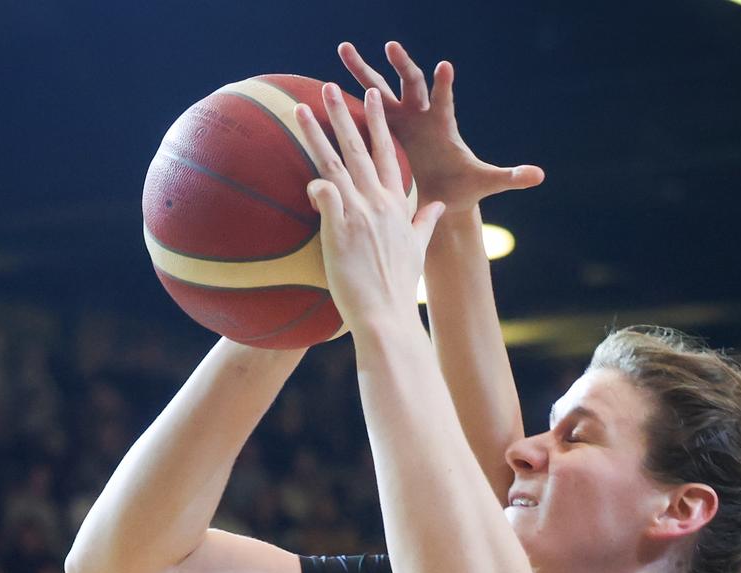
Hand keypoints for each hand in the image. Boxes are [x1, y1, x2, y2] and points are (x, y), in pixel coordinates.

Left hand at [295, 84, 446, 331]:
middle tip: (329, 88)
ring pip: (335, 164)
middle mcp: (379, 203)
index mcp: (395, 204)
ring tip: (301, 109)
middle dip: (344, 114)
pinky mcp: (340, 231)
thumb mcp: (417, 249)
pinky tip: (304, 178)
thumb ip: (425, 222)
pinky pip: (325, 196)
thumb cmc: (397, 288)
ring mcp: (360, 214)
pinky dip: (315, 184)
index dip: (379, 124)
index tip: (371, 99)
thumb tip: (439, 207)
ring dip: (317, 134)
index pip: (387, 153)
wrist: (387, 315)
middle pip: (359, 149)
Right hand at [338, 41, 543, 214]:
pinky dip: (346, 100)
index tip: (446, 66)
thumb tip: (539, 175)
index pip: (444, 99)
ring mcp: (399, 121)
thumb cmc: (462, 189)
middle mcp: (420, 116)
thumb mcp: (485, 183)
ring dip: (362, 69)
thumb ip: (510, 177)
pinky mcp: (382, 131)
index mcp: (443, 125)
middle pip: (410, 84)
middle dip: (401, 65)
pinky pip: (362, 112)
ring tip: (343, 48)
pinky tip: (324, 88)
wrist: (441, 197)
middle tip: (390, 46)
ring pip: (379, 90)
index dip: (445, 84)